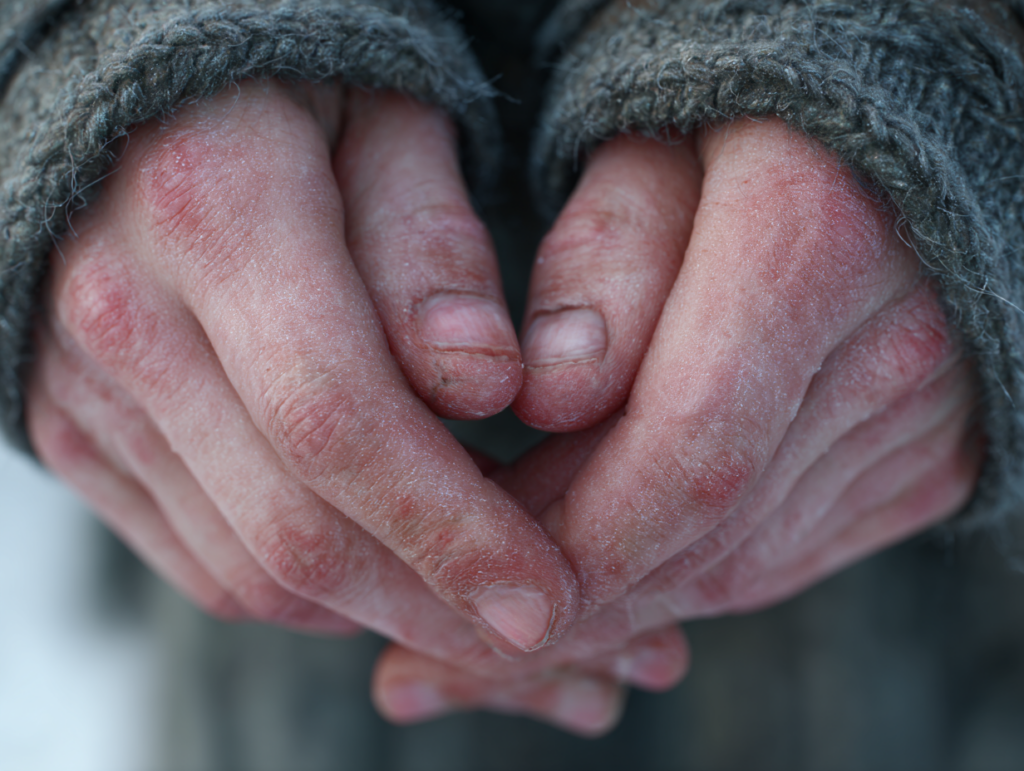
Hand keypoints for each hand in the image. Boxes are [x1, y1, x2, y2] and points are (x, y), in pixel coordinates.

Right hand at [25, 79, 584, 655]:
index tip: (550, 598)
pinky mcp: (79, 437)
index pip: (339, 419)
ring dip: (382, 607)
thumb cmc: (295, 91)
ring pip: (250, 568)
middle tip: (540, 629)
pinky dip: (311, 589)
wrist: (139, 102)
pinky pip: (205, 561)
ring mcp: (86, 390)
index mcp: (213, 209)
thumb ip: (432, 249)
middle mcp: (125, 314)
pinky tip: (391, 564)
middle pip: (294, 526)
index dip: (454, 531)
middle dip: (433, 603)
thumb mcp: (390, 122)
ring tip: (479, 594)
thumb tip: (483, 386)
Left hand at [370, 118, 980, 730]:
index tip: (473, 565)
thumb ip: (600, 257)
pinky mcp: (920, 467)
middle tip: (457, 608)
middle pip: (708, 523)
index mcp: (814, 237)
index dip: (573, 535)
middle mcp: (892, 346)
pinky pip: (780, 556)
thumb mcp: (641, 148)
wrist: (872, 159)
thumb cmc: (727, 135)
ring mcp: (919, 422)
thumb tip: (552, 401)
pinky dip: (679, 580)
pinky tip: (604, 571)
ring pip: (741, 561)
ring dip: (617, 597)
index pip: (685, 447)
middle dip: (573, 583)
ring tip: (512, 594)